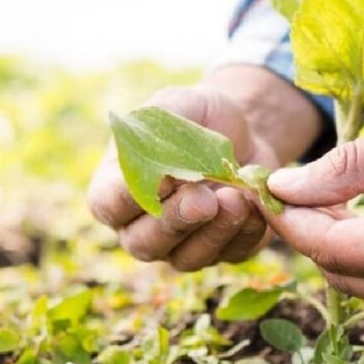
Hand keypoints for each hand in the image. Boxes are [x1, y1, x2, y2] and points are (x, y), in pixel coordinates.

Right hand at [88, 86, 278, 270]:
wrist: (246, 132)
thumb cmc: (198, 117)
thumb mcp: (177, 105)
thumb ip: (158, 130)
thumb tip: (160, 170)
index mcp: (118, 188)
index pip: (108, 205)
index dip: (129, 198)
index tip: (161, 178)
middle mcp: (143, 226)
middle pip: (144, 243)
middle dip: (175, 221)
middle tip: (203, 199)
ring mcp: (182, 245)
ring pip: (187, 258)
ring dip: (213, 232)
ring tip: (235, 198)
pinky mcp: (224, 250)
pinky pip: (231, 254)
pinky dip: (245, 232)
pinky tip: (255, 205)